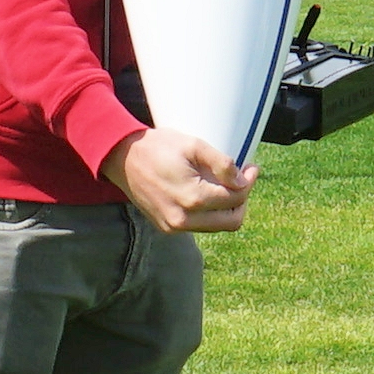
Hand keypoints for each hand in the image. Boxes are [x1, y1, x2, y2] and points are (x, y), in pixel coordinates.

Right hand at [105, 126, 254, 234]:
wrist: (122, 157)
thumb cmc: (157, 147)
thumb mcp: (193, 145)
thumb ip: (221, 163)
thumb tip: (242, 180)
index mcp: (192, 198)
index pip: (235, 198)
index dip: (249, 182)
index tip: (251, 167)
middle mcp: (183, 219)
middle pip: (231, 221)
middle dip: (242, 200)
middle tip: (243, 179)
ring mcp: (173, 226)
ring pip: (216, 226)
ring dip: (226, 208)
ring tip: (226, 185)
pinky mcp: (166, 227)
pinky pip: (198, 225)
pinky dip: (208, 212)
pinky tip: (206, 193)